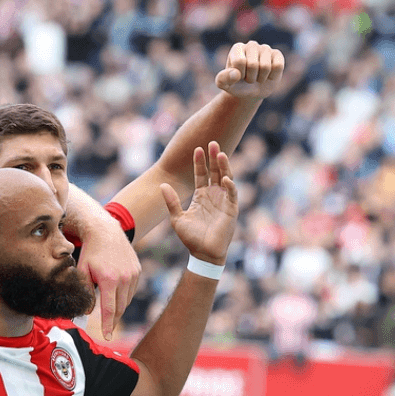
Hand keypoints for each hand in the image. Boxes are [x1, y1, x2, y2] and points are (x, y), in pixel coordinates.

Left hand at [74, 211, 139, 340]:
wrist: (106, 232)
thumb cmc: (90, 252)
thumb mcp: (83, 271)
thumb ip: (85, 291)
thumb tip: (87, 311)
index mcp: (109, 280)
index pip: (109, 309)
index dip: (107, 325)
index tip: (107, 336)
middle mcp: (124, 278)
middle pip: (120, 308)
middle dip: (113, 320)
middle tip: (107, 329)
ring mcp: (133, 275)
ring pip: (127, 300)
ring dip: (118, 308)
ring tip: (109, 313)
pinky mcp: (137, 271)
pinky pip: (131, 291)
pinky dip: (124, 297)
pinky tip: (116, 297)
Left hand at [160, 142, 237, 265]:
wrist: (203, 253)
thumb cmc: (191, 237)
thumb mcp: (177, 217)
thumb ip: (171, 201)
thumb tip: (162, 184)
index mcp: (201, 196)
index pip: (201, 175)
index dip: (199, 162)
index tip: (197, 148)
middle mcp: (214, 196)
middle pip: (215, 172)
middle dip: (213, 158)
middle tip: (212, 142)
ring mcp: (224, 201)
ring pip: (225, 178)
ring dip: (224, 166)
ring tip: (220, 153)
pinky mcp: (231, 209)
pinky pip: (232, 194)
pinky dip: (229, 186)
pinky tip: (224, 178)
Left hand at [215, 41, 284, 100]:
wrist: (250, 91)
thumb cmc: (236, 84)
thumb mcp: (224, 84)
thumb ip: (223, 79)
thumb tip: (236, 74)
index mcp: (237, 48)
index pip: (239, 62)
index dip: (239, 75)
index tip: (238, 76)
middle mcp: (251, 45)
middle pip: (253, 65)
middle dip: (250, 78)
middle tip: (248, 78)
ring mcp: (265, 48)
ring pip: (266, 67)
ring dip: (260, 78)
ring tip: (257, 77)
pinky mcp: (277, 54)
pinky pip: (278, 66)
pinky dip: (272, 76)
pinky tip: (267, 75)